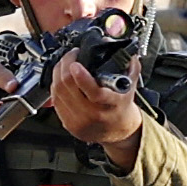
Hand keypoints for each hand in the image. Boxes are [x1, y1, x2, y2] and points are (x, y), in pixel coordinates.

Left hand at [50, 50, 142, 167]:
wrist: (116, 131)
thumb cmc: (120, 108)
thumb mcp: (130, 89)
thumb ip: (131, 70)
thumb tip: (129, 54)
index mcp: (112, 105)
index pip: (94, 92)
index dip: (81, 76)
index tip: (75, 63)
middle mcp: (94, 114)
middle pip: (69, 87)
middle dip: (65, 64)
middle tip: (71, 55)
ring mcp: (79, 121)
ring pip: (58, 91)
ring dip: (58, 72)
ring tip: (65, 63)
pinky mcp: (68, 124)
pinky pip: (55, 100)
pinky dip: (55, 85)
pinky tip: (60, 78)